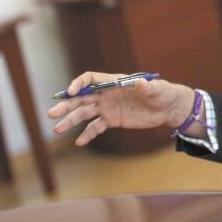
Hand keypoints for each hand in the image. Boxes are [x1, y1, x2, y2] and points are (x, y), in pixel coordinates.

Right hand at [46, 71, 196, 145]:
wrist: (168, 108)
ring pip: (85, 113)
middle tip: (52, 114)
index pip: (91, 79)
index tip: (70, 92)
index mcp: (115, 82)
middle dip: (66, 105)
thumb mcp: (157, 88)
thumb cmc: (163, 92)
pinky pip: (96, 127)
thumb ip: (148, 87)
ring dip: (71, 121)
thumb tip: (140, 84)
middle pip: (82, 98)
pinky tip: (79, 142)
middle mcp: (107, 94)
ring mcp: (108, 108)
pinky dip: (87, 134)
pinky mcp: (113, 120)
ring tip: (57, 129)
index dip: (79, 84)